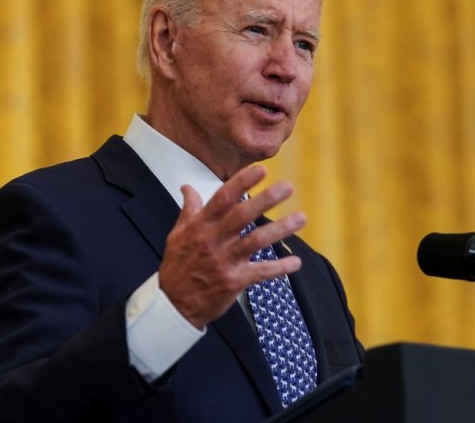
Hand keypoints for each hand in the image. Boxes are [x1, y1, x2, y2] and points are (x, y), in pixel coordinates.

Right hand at [158, 164, 305, 328]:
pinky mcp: (234, 281)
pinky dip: (280, 268)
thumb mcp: (177, 234)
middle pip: (242, 215)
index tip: (261, 170)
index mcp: (200, 226)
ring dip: (281, 229)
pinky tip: (296, 262)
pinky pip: (261, 272)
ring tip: (301, 218)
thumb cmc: (177, 265)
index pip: (223, 198)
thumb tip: (188, 187)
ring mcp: (224, 261)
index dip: (242, 182)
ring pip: (256, 241)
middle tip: (287, 187)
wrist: (173, 304)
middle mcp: (213, 240)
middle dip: (266, 199)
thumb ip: (189, 209)